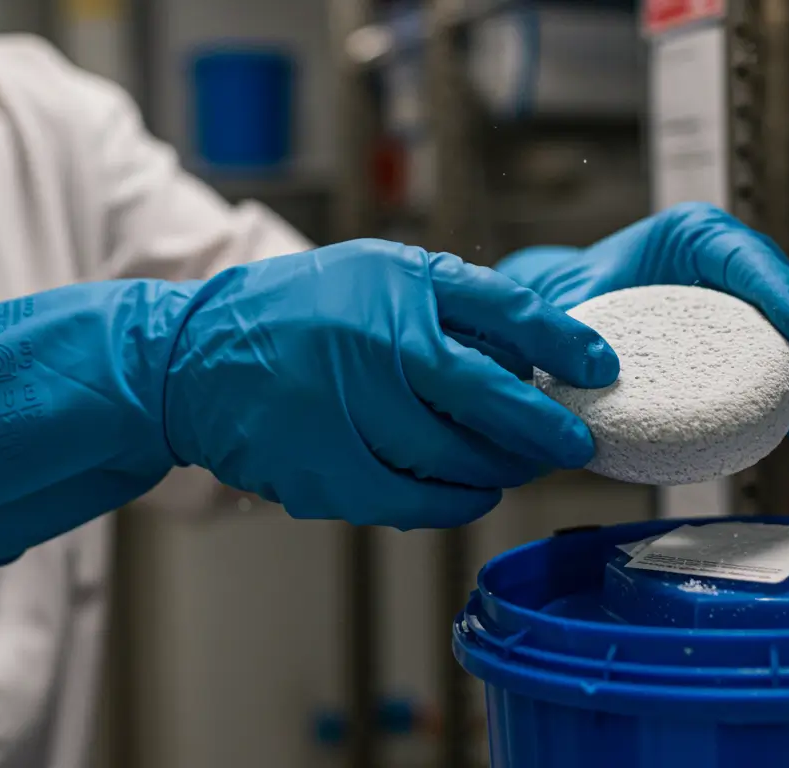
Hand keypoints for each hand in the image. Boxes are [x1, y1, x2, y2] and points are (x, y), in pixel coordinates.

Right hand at [0, 239, 617, 563]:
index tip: (599, 366)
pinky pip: (419, 502)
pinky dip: (457, 501)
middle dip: (549, 427)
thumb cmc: (293, 315)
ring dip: (505, 467)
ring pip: (461, 459)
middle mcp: (376, 343)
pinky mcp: (327, 472)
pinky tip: (473, 490)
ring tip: (521, 463)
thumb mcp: (370, 276)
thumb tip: (532, 351)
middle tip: (575, 438)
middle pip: (494, 398)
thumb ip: (446, 304)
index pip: (506, 309)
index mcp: (395, 284)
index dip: (565, 343)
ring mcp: (350, 412)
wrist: (188, 362)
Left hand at [494, 202, 788, 441]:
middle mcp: (725, 258)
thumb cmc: (577, 294)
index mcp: (692, 236)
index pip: (747, 258)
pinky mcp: (742, 328)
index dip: (781, 293)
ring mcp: (739, 294)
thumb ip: (572, 324)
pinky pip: (776, 351)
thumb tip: (576, 367)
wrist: (575, 305)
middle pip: (786, 293)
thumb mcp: (574, 300)